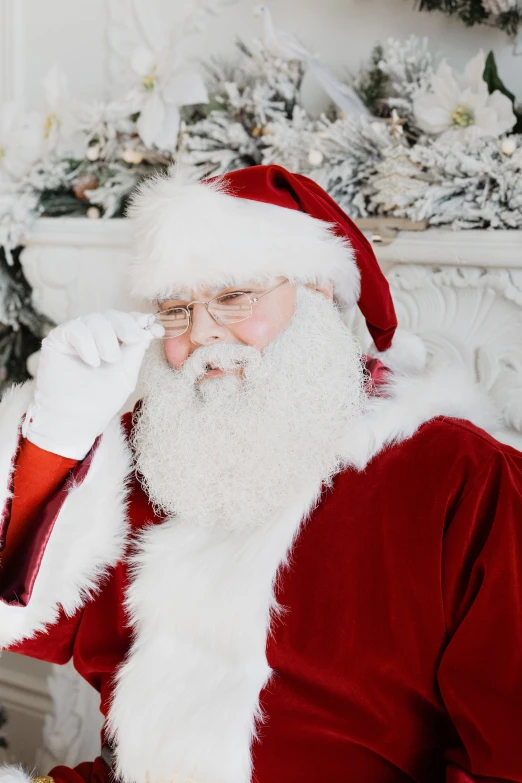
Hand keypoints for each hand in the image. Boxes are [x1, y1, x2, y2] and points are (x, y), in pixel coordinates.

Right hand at [22, 310, 163, 458]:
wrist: (76, 420)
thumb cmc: (101, 400)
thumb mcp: (127, 373)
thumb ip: (136, 351)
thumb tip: (148, 329)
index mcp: (113, 341)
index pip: (126, 320)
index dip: (141, 321)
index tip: (157, 329)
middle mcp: (94, 335)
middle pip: (112, 315)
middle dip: (126, 325)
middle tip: (133, 339)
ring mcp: (76, 336)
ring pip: (95, 319)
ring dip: (106, 338)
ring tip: (110, 360)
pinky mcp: (57, 339)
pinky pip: (75, 329)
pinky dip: (87, 343)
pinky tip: (92, 361)